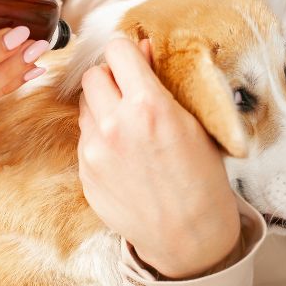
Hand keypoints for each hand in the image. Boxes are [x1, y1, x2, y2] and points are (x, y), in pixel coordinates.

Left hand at [78, 38, 240, 278]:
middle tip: (129, 93)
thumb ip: (161, 82)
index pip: (117, 50)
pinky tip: (121, 154)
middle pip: (93, 75)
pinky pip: (84, 137)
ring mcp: (94, 151)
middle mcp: (114, 125)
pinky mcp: (84, 172)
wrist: (188, 236)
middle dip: (110, 78)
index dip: (127, 52)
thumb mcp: (193, 123)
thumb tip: (142, 49)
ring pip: (85, 106)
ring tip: (126, 126)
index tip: (133, 61)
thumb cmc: (202, 179)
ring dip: (101, 106)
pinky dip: (98, 136)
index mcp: (148, 106)